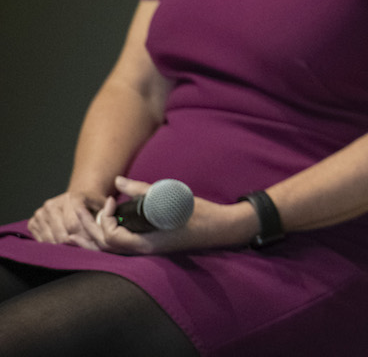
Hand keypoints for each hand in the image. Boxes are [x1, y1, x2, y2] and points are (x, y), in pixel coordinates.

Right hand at [28, 189, 109, 249]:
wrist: (76, 200)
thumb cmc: (92, 205)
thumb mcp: (103, 205)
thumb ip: (108, 210)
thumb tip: (109, 215)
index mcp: (71, 197)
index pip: (74, 225)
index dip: (83, 237)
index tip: (92, 243)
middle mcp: (52, 203)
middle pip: (62, 234)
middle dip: (74, 244)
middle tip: (84, 248)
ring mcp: (41, 213)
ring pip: (50, 239)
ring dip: (63, 247)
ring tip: (75, 247)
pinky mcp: (32, 222)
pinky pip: (41, 240)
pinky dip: (52, 245)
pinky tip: (63, 244)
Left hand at [84, 177, 257, 255]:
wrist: (218, 227)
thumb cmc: (197, 214)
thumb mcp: (170, 198)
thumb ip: (141, 190)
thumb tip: (117, 181)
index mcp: (146, 244)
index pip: (111, 237)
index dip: (104, 218)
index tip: (113, 201)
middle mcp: (141, 251)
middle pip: (103, 246)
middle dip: (87, 227)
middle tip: (83, 207)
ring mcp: (143, 251)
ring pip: (108, 249)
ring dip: (92, 235)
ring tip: (82, 222)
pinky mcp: (147, 245)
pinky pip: (117, 246)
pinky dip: (104, 237)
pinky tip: (103, 225)